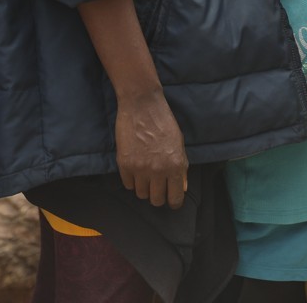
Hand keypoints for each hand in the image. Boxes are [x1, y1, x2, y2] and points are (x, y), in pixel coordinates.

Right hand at [114, 91, 187, 208]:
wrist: (142, 105)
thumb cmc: (164, 122)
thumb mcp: (179, 144)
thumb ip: (181, 167)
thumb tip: (182, 187)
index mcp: (176, 165)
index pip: (175, 199)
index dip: (174, 202)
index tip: (171, 199)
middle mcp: (158, 170)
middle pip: (156, 200)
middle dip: (158, 196)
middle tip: (157, 187)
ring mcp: (140, 168)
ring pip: (141, 194)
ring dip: (144, 188)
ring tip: (146, 175)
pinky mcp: (124, 164)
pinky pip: (128, 184)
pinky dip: (132, 180)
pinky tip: (136, 168)